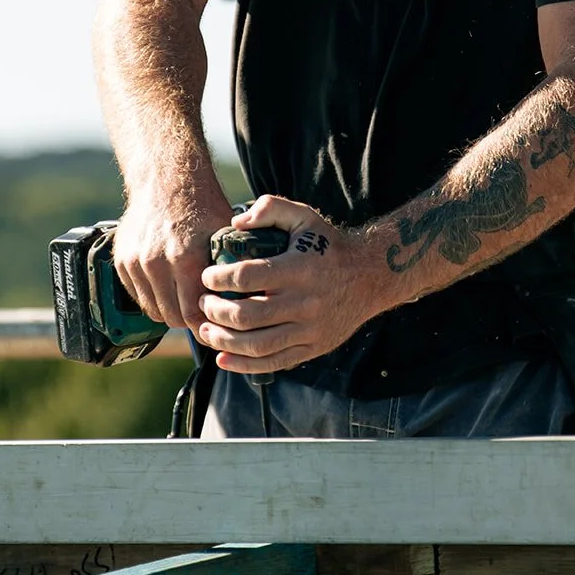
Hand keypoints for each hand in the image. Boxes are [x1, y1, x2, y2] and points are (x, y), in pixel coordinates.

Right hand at [112, 189, 230, 333]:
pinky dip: (152, 296)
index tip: (215, 325)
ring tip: (186, 301)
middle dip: (189, 320)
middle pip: (172, 318)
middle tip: (203, 315)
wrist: (168, 179)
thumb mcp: (226, 235)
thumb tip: (245, 301)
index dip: (206, 324)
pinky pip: (137, 296)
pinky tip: (168, 286)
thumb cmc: (202, 206)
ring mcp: (136, 262)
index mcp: (185, 259)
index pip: (193, 316)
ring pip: (153, 310)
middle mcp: (156, 263)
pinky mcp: (122, 261)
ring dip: (169, 310)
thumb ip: (230, 268)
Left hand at [197, 195, 382, 371]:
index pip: (246, 277)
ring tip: (206, 330)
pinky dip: (244, 365)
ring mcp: (310, 329)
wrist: (371, 277)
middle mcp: (305, 302)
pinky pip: (274, 363)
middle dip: (215, 311)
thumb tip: (236, 223)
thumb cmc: (329, 246)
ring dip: (223, 341)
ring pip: (257, 345)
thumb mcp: (304, 216)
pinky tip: (223, 358)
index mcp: (299, 268)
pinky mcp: (313, 348)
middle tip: (203, 303)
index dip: (218, 278)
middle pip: (247, 315)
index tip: (207, 277)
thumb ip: (270, 208)